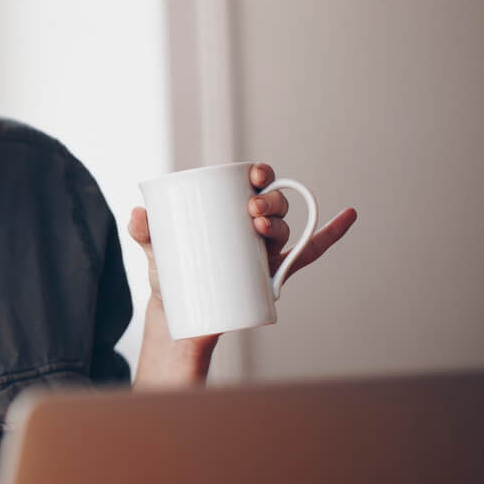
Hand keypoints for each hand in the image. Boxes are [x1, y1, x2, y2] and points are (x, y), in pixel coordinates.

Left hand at [128, 163, 356, 301]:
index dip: (259, 173)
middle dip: (269, 201)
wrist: (179, 310)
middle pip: (274, 202)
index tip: (254, 174)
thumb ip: (142, 231)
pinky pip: (308, 252)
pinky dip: (331, 234)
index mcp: (227, 207)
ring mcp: (265, 248)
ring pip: (287, 228)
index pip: (250, 182)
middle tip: (250, 210)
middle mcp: (252, 223)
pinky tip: (347, 216)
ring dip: (282, 222)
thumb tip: (136, 213)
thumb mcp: (154, 249)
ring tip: (259, 227)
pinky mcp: (273, 273)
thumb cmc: (171, 271)